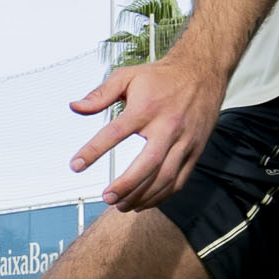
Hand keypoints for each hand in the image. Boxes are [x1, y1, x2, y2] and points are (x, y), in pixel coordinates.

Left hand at [70, 57, 223, 212]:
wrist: (202, 73)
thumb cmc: (161, 77)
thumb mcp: (127, 77)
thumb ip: (100, 94)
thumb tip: (75, 107)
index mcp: (145, 109)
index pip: (115, 132)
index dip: (93, 151)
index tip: (76, 165)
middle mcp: (167, 127)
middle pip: (147, 164)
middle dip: (127, 185)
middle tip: (107, 197)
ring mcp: (184, 141)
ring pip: (165, 177)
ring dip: (143, 196)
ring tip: (122, 205)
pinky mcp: (195, 151)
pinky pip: (179, 180)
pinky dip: (162, 196)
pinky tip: (145, 202)